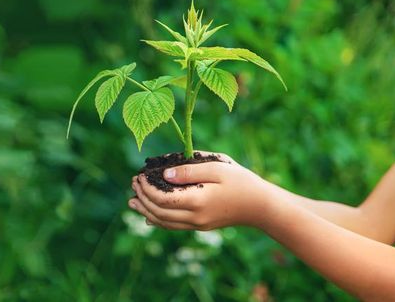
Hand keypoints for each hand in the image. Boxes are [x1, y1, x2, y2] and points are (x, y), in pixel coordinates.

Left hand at [127, 153, 285, 230]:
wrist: (262, 206)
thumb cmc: (242, 182)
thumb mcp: (217, 168)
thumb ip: (190, 170)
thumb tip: (165, 174)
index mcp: (198, 200)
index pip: (162, 198)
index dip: (146, 188)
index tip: (139, 175)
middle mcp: (195, 217)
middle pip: (158, 212)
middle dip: (142, 197)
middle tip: (133, 183)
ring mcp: (198, 224)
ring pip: (163, 222)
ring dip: (145, 211)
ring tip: (132, 201)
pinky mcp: (201, 226)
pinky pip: (173, 226)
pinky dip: (158, 220)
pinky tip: (148, 216)